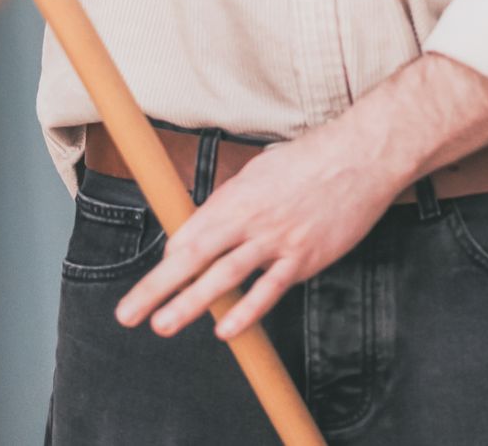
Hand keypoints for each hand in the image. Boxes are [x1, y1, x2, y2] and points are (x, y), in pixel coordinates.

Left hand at [115, 122, 403, 340]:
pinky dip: (246, 312)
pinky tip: (225, 330)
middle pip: (194, 256)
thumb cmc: (310, 159)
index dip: (168, 261)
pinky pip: (269, 289)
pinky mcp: (304, 257)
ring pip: (225, 277)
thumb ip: (236, 200)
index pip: (190, 233)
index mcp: (235, 195)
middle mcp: (249, 218)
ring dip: (190, 303)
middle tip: (128, 313)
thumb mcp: (261, 170)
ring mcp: (276, 240)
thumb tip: (213, 221)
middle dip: (157, 287)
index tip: (153, 282)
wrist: (359, 157)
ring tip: (163, 325)